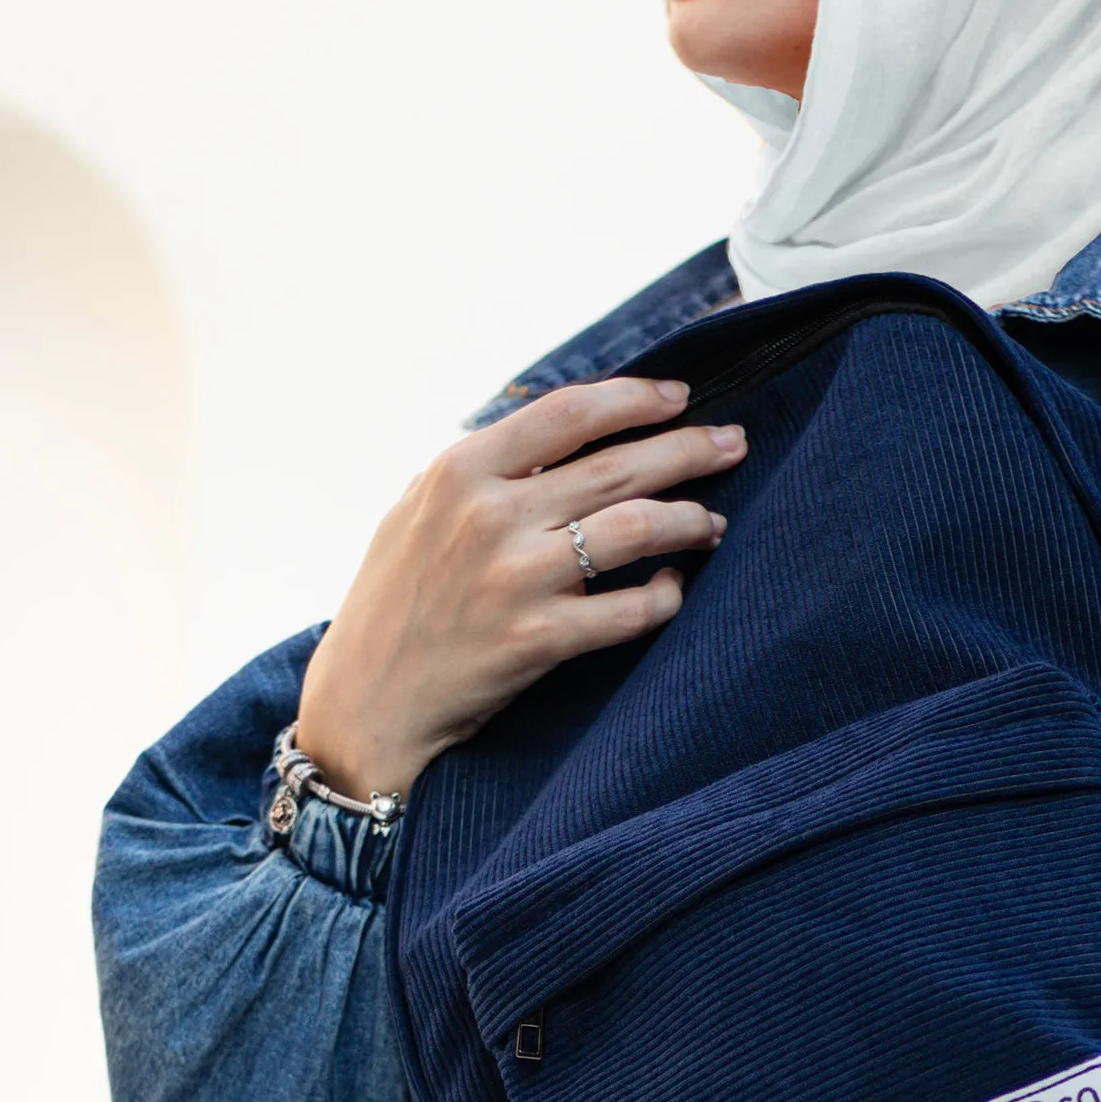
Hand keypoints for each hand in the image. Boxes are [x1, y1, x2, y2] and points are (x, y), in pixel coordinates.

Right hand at [294, 377, 747, 798]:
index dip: (636, 398)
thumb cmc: (394, 604)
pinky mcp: (537, 640)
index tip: (678, 396)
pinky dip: (665, 596)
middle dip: (689, 449)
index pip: (569, 413)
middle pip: (618, 464)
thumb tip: (557, 432)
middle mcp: (489, 515)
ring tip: (714, 521)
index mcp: (460, 470)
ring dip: (690, 519)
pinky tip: (675, 588)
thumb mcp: (417, 512)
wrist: (366, 704)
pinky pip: (630, 610)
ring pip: (637, 528)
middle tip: (733, 442)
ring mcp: (516, 577)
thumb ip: (481, 470)